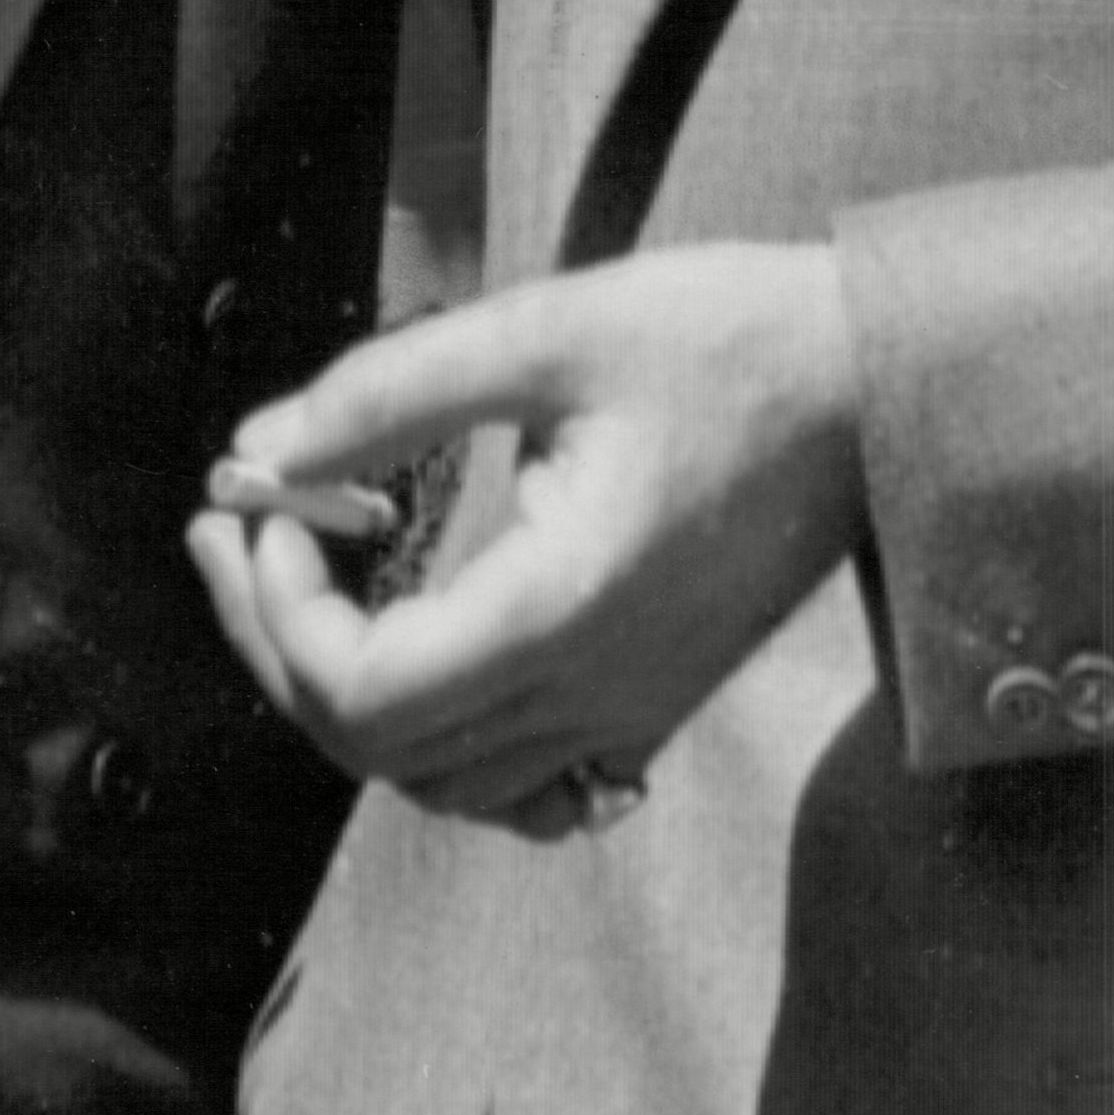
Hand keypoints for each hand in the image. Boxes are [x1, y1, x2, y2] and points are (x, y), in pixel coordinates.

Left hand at [188, 245, 868, 831]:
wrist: (877, 391)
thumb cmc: (725, 341)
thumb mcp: (549, 328)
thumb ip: (392, 393)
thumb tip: (261, 449)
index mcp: (562, 608)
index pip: (364, 694)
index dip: (279, 610)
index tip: (269, 502)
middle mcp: (592, 694)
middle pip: (376, 749)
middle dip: (275, 640)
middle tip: (236, 525)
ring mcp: (625, 716)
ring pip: (433, 782)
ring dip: (343, 690)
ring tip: (298, 573)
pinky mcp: (646, 708)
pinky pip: (509, 786)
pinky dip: (433, 741)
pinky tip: (409, 651)